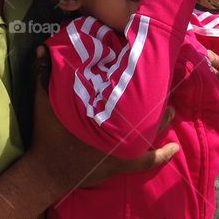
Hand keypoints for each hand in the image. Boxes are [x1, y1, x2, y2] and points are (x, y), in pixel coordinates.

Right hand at [28, 47, 178, 194]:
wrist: (47, 171)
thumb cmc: (48, 134)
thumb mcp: (43, 100)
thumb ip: (43, 73)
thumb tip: (42, 47)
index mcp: (103, 110)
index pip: (128, 91)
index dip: (142, 79)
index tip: (152, 67)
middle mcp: (118, 129)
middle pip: (145, 109)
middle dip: (156, 97)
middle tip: (165, 85)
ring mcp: (122, 148)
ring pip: (151, 131)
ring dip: (162, 119)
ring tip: (171, 109)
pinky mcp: (122, 165)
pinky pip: (148, 161)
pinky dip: (162, 155)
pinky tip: (175, 149)